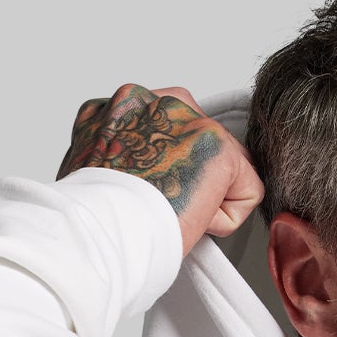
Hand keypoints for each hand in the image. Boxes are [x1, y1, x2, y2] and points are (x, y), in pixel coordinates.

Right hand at [57, 84, 263, 253]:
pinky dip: (224, 220)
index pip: (168, 134)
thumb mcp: (94, 170)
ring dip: (205, 197)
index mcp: (118, 106)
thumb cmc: (89, 219)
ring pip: (225, 166)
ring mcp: (184, 117)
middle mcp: (149, 99)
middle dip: (189, 179)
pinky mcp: (216, 146)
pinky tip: (189, 221)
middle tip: (157, 207)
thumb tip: (136, 173)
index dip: (163, 174)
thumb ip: (122, 156)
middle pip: (199, 143)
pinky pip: (247, 191)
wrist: (92, 236)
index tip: (142, 195)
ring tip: (167, 212)